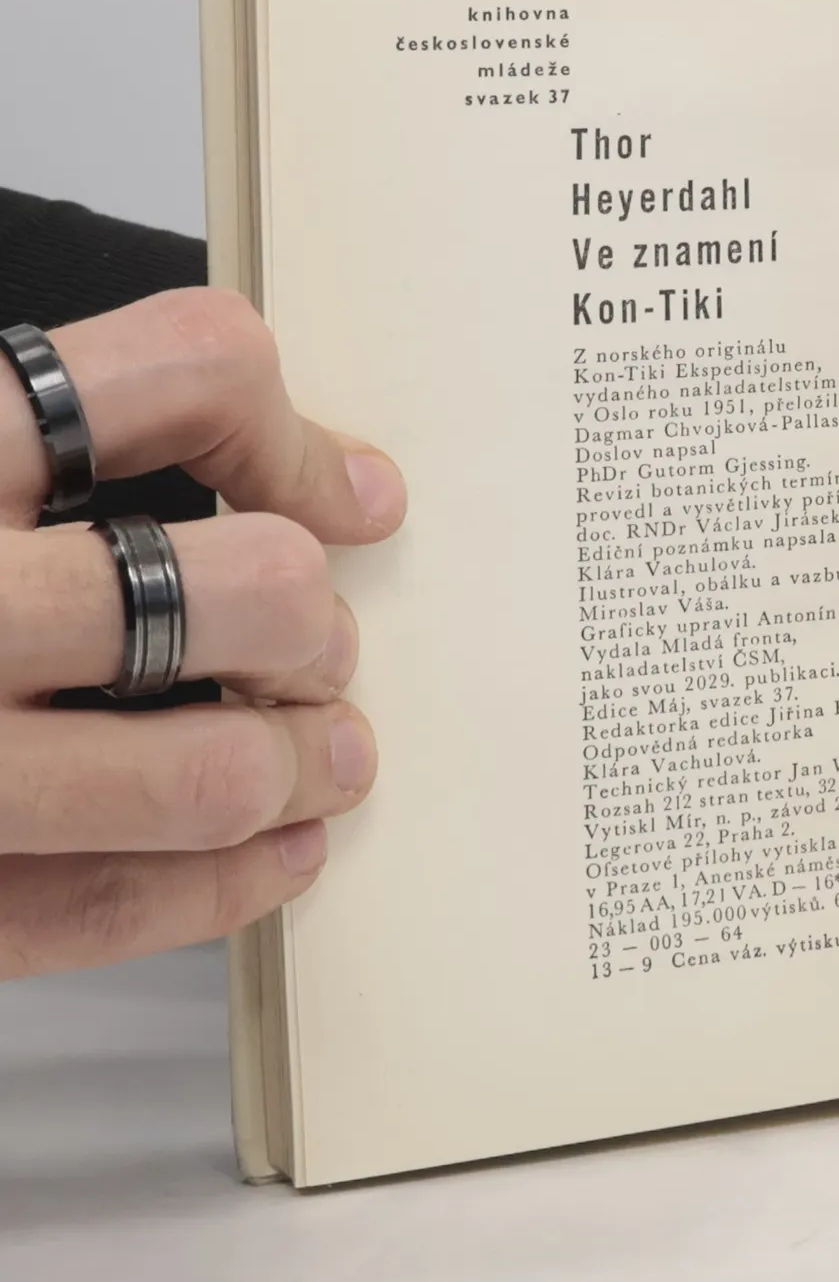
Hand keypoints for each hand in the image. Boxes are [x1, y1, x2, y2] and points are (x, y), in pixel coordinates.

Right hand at [0, 289, 404, 976]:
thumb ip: (49, 436)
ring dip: (300, 765)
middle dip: (313, 624)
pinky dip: (226, 886)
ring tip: (317, 759)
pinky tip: (271, 856)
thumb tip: (325, 487)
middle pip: (250, 584)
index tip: (347, 498)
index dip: (296, 436)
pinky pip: (104, 909)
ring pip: (204, 769)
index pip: (191, 372)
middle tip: (312, 646)